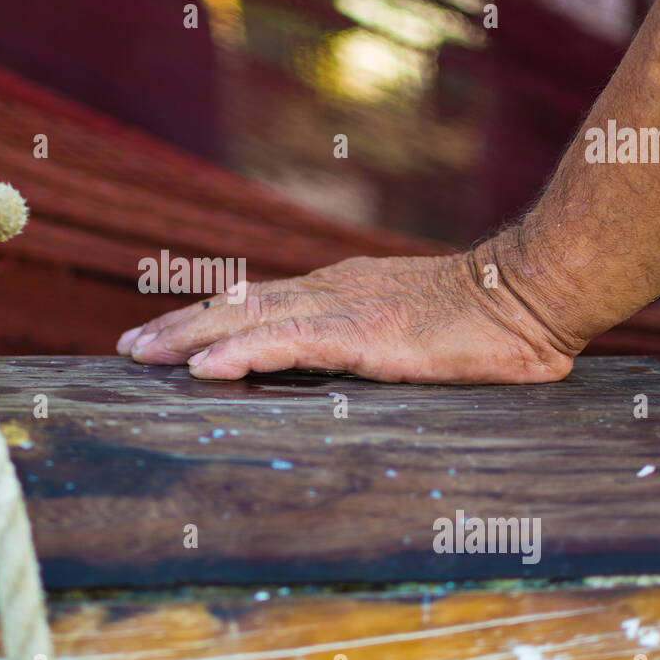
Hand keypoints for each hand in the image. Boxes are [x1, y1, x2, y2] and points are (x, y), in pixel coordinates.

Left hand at [115, 247, 579, 383]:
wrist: (531, 292)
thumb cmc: (487, 317)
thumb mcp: (413, 324)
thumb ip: (375, 336)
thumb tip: (356, 354)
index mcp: (340, 290)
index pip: (258, 302)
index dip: (208, 318)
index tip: (166, 335)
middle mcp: (329, 291)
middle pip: (237, 305)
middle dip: (178, 327)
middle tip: (129, 349)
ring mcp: (343, 308)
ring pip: (248, 319)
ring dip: (189, 338)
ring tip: (140, 356)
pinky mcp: (363, 333)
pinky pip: (289, 344)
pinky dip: (242, 353)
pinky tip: (206, 368)